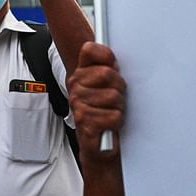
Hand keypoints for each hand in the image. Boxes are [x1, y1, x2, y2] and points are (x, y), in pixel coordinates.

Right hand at [68, 42, 126, 162]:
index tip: (113, 64)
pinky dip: (116, 122)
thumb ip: (109, 67)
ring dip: (119, 106)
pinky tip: (109, 124)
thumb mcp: (109, 85)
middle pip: (107, 73)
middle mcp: (76, 86)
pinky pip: (113, 115)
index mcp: (81, 73)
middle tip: (116, 97)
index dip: (106, 55)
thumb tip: (112, 56)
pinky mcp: (85, 122)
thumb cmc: (106, 112)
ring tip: (112, 111)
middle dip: (119, 87)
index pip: (90, 49)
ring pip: (113, 96)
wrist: (100, 145)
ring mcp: (78, 103)